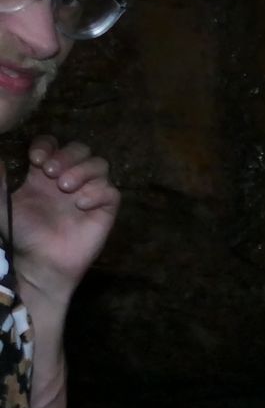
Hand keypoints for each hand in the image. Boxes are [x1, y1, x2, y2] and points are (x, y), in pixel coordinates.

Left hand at [7, 135, 119, 307]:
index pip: (54, 145)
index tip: (35, 159)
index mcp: (44, 175)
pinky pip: (111, 191)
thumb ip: (0, 181)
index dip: (48, 145)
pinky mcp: (105, 210)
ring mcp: (89, 194)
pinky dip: (97, 192)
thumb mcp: (2, 203)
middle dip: (67, 155)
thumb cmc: (19, 234)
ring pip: (100, 164)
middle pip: (81, 149)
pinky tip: (80, 204)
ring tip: (65, 188)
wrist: (38, 262)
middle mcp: (69, 180)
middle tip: (49, 173)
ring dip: (82, 170)